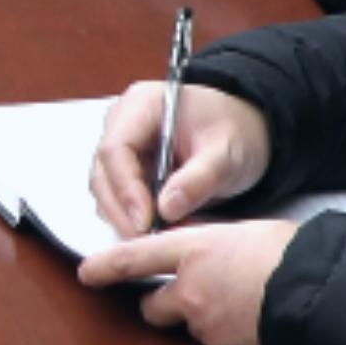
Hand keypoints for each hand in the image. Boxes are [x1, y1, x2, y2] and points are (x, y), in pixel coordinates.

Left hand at [82, 215, 300, 344]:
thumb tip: (208, 255)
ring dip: (209, 324)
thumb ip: (216, 246)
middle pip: (153, 308)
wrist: (329, 299)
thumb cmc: (298, 256)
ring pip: (193, 330)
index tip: (86, 272)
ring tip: (250, 309)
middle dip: (163, 306)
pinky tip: (263, 329)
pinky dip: (234, 343)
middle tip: (190, 299)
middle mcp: (191, 293)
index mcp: (195, 252)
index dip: (106, 265)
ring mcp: (207, 331)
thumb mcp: (250, 235)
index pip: (135, 257)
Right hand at [85, 79, 270, 237]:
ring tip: (163, 236)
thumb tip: (166, 209)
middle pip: (103, 174)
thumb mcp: (226, 153)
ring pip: (106, 192)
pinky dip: (135, 219)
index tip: (145, 221)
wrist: (242, 131)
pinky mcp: (126, 170)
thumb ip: (198, 179)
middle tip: (150, 239)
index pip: (115, 149)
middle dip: (123, 211)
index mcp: (142, 105)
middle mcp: (122, 124)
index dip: (125, 188)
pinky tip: (161, 229)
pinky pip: (119, 200)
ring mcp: (121, 148)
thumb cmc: (234, 130)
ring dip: (128, 219)